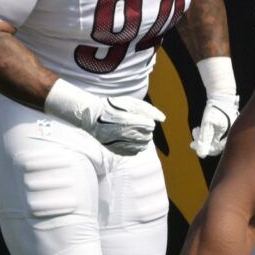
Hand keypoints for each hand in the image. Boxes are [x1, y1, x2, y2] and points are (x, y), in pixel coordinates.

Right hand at [45, 78, 166, 155]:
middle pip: (148, 136)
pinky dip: (134, 146)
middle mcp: (127, 135)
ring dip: (141, 138)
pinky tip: (127, 139)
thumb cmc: (113, 107)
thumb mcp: (131, 102)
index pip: (151, 126)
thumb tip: (163, 119)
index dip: (146, 120)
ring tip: (132, 131)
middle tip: (134, 123)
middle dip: (145, 130)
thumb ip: (148, 109)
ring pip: (143, 146)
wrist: (92, 117)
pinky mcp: (118, 151)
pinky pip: (134, 152)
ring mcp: (122, 144)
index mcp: (131, 121)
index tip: (138, 117)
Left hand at [189, 94, 240, 158]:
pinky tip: (201, 128)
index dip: (202, 149)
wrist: (221, 95)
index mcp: (227, 136)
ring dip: (203, 137)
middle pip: (214, 145)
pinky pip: (216, 134)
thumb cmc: (215, 109)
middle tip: (193, 139)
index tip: (193, 145)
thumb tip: (201, 155)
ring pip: (214, 139)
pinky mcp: (226, 126)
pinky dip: (207, 132)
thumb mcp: (207, 124)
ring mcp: (229, 130)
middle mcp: (230, 135)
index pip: (214, 150)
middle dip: (202, 142)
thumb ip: (204, 139)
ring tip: (196, 131)